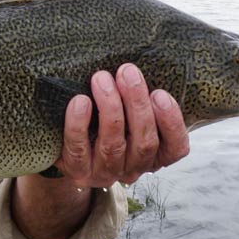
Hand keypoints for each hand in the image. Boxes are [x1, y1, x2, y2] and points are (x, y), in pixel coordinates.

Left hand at [57, 63, 189, 187]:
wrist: (63, 149)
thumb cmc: (102, 121)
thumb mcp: (128, 113)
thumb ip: (137, 98)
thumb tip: (136, 65)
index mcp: (153, 156)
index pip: (175, 148)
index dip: (171, 123)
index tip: (160, 93)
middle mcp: (133, 168)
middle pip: (144, 142)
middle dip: (137, 104)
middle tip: (127, 72)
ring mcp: (105, 173)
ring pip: (113, 145)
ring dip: (110, 108)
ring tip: (101, 78)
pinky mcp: (78, 171)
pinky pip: (79, 149)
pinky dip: (79, 124)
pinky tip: (80, 101)